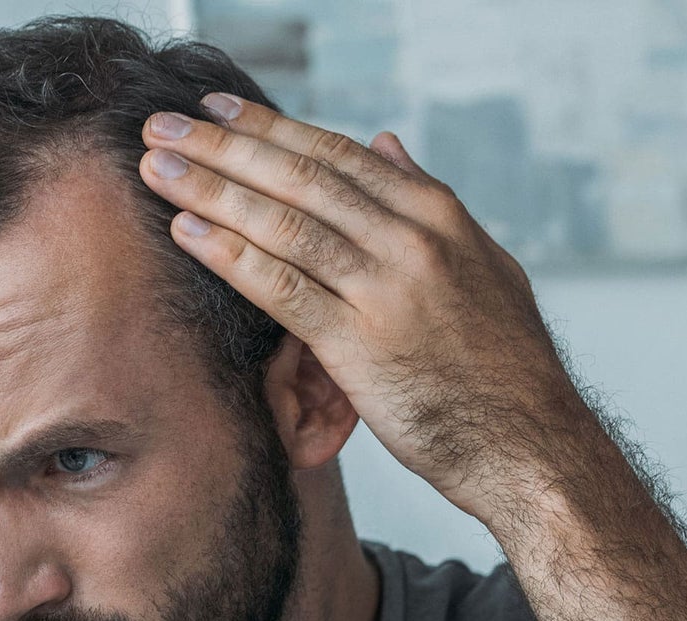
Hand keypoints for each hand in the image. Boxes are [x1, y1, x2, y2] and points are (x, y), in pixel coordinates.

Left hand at [138, 95, 598, 523]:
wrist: (529, 443)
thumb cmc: (503, 366)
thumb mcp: (481, 265)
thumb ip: (427, 202)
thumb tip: (386, 144)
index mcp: (437, 215)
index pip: (337, 156)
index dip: (269, 129)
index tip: (218, 110)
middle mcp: (411, 240)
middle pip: (301, 178)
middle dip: (225, 146)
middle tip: (165, 124)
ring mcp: (386, 290)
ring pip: (284, 223)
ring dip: (213, 190)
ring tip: (157, 167)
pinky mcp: (360, 347)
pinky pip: (282, 289)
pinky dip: (231, 256)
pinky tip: (188, 232)